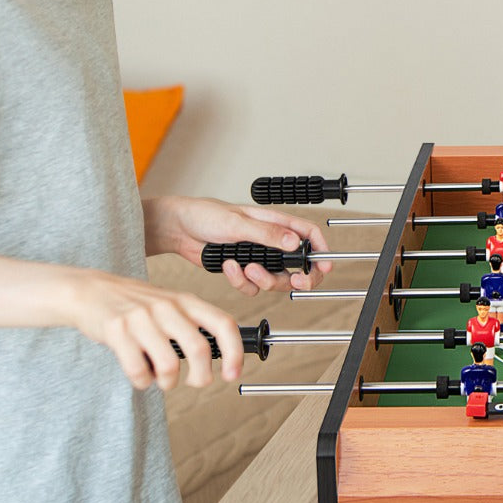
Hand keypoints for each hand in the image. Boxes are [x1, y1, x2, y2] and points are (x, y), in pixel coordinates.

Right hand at [67, 268, 242, 389]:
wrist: (91, 291)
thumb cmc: (136, 304)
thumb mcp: (172, 305)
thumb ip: (195, 325)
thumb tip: (224, 356)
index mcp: (186, 301)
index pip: (223, 324)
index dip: (235, 352)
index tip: (234, 374)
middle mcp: (167, 307)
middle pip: (199, 349)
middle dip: (202, 376)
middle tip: (196, 383)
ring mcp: (141, 318)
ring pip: (169, 364)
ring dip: (169, 382)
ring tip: (164, 380)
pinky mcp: (117, 331)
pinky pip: (138, 370)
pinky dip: (143, 381)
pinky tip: (141, 376)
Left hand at [142, 195, 331, 294]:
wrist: (178, 229)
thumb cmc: (206, 215)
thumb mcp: (238, 223)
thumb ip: (268, 234)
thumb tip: (294, 242)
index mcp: (276, 223)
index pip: (308, 235)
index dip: (321, 250)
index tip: (325, 266)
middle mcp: (271, 242)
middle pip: (298, 264)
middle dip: (299, 277)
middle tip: (296, 282)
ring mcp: (258, 257)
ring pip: (276, 279)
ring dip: (264, 279)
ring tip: (247, 268)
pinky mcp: (243, 271)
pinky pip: (252, 287)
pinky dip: (241, 282)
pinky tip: (229, 267)